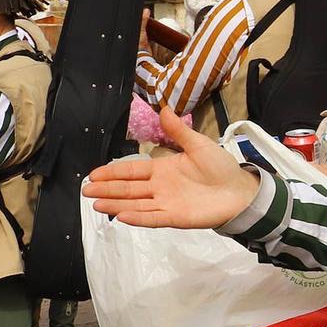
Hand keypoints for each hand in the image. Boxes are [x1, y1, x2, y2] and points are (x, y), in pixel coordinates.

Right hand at [81, 108, 257, 227]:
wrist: (241, 190)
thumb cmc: (221, 167)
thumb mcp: (198, 144)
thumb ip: (178, 131)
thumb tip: (164, 108)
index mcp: (163, 169)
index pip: (132, 171)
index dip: (113, 172)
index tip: (94, 173)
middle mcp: (160, 188)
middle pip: (128, 189)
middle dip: (107, 189)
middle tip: (86, 190)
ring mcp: (166, 203)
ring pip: (135, 204)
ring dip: (116, 203)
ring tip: (96, 203)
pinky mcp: (175, 217)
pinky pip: (153, 218)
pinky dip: (138, 218)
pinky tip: (121, 216)